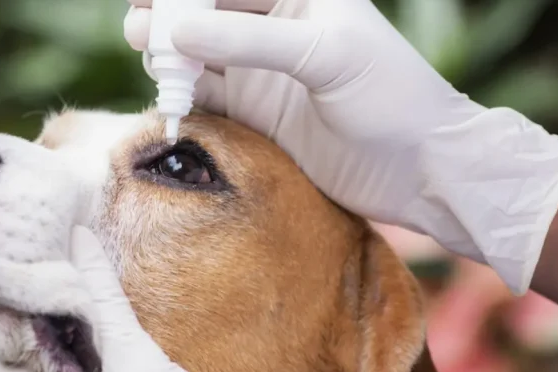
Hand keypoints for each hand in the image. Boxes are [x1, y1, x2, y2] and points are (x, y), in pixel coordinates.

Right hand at [124, 0, 557, 294]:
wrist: (419, 170)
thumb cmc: (390, 96)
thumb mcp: (324, 55)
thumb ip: (250, 39)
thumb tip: (178, 29)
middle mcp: (276, 28)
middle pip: (206, 14)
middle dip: (170, 17)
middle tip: (138, 30)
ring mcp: (264, 72)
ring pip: (200, 55)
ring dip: (170, 56)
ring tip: (149, 61)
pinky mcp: (258, 113)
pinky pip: (209, 97)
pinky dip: (184, 96)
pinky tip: (167, 97)